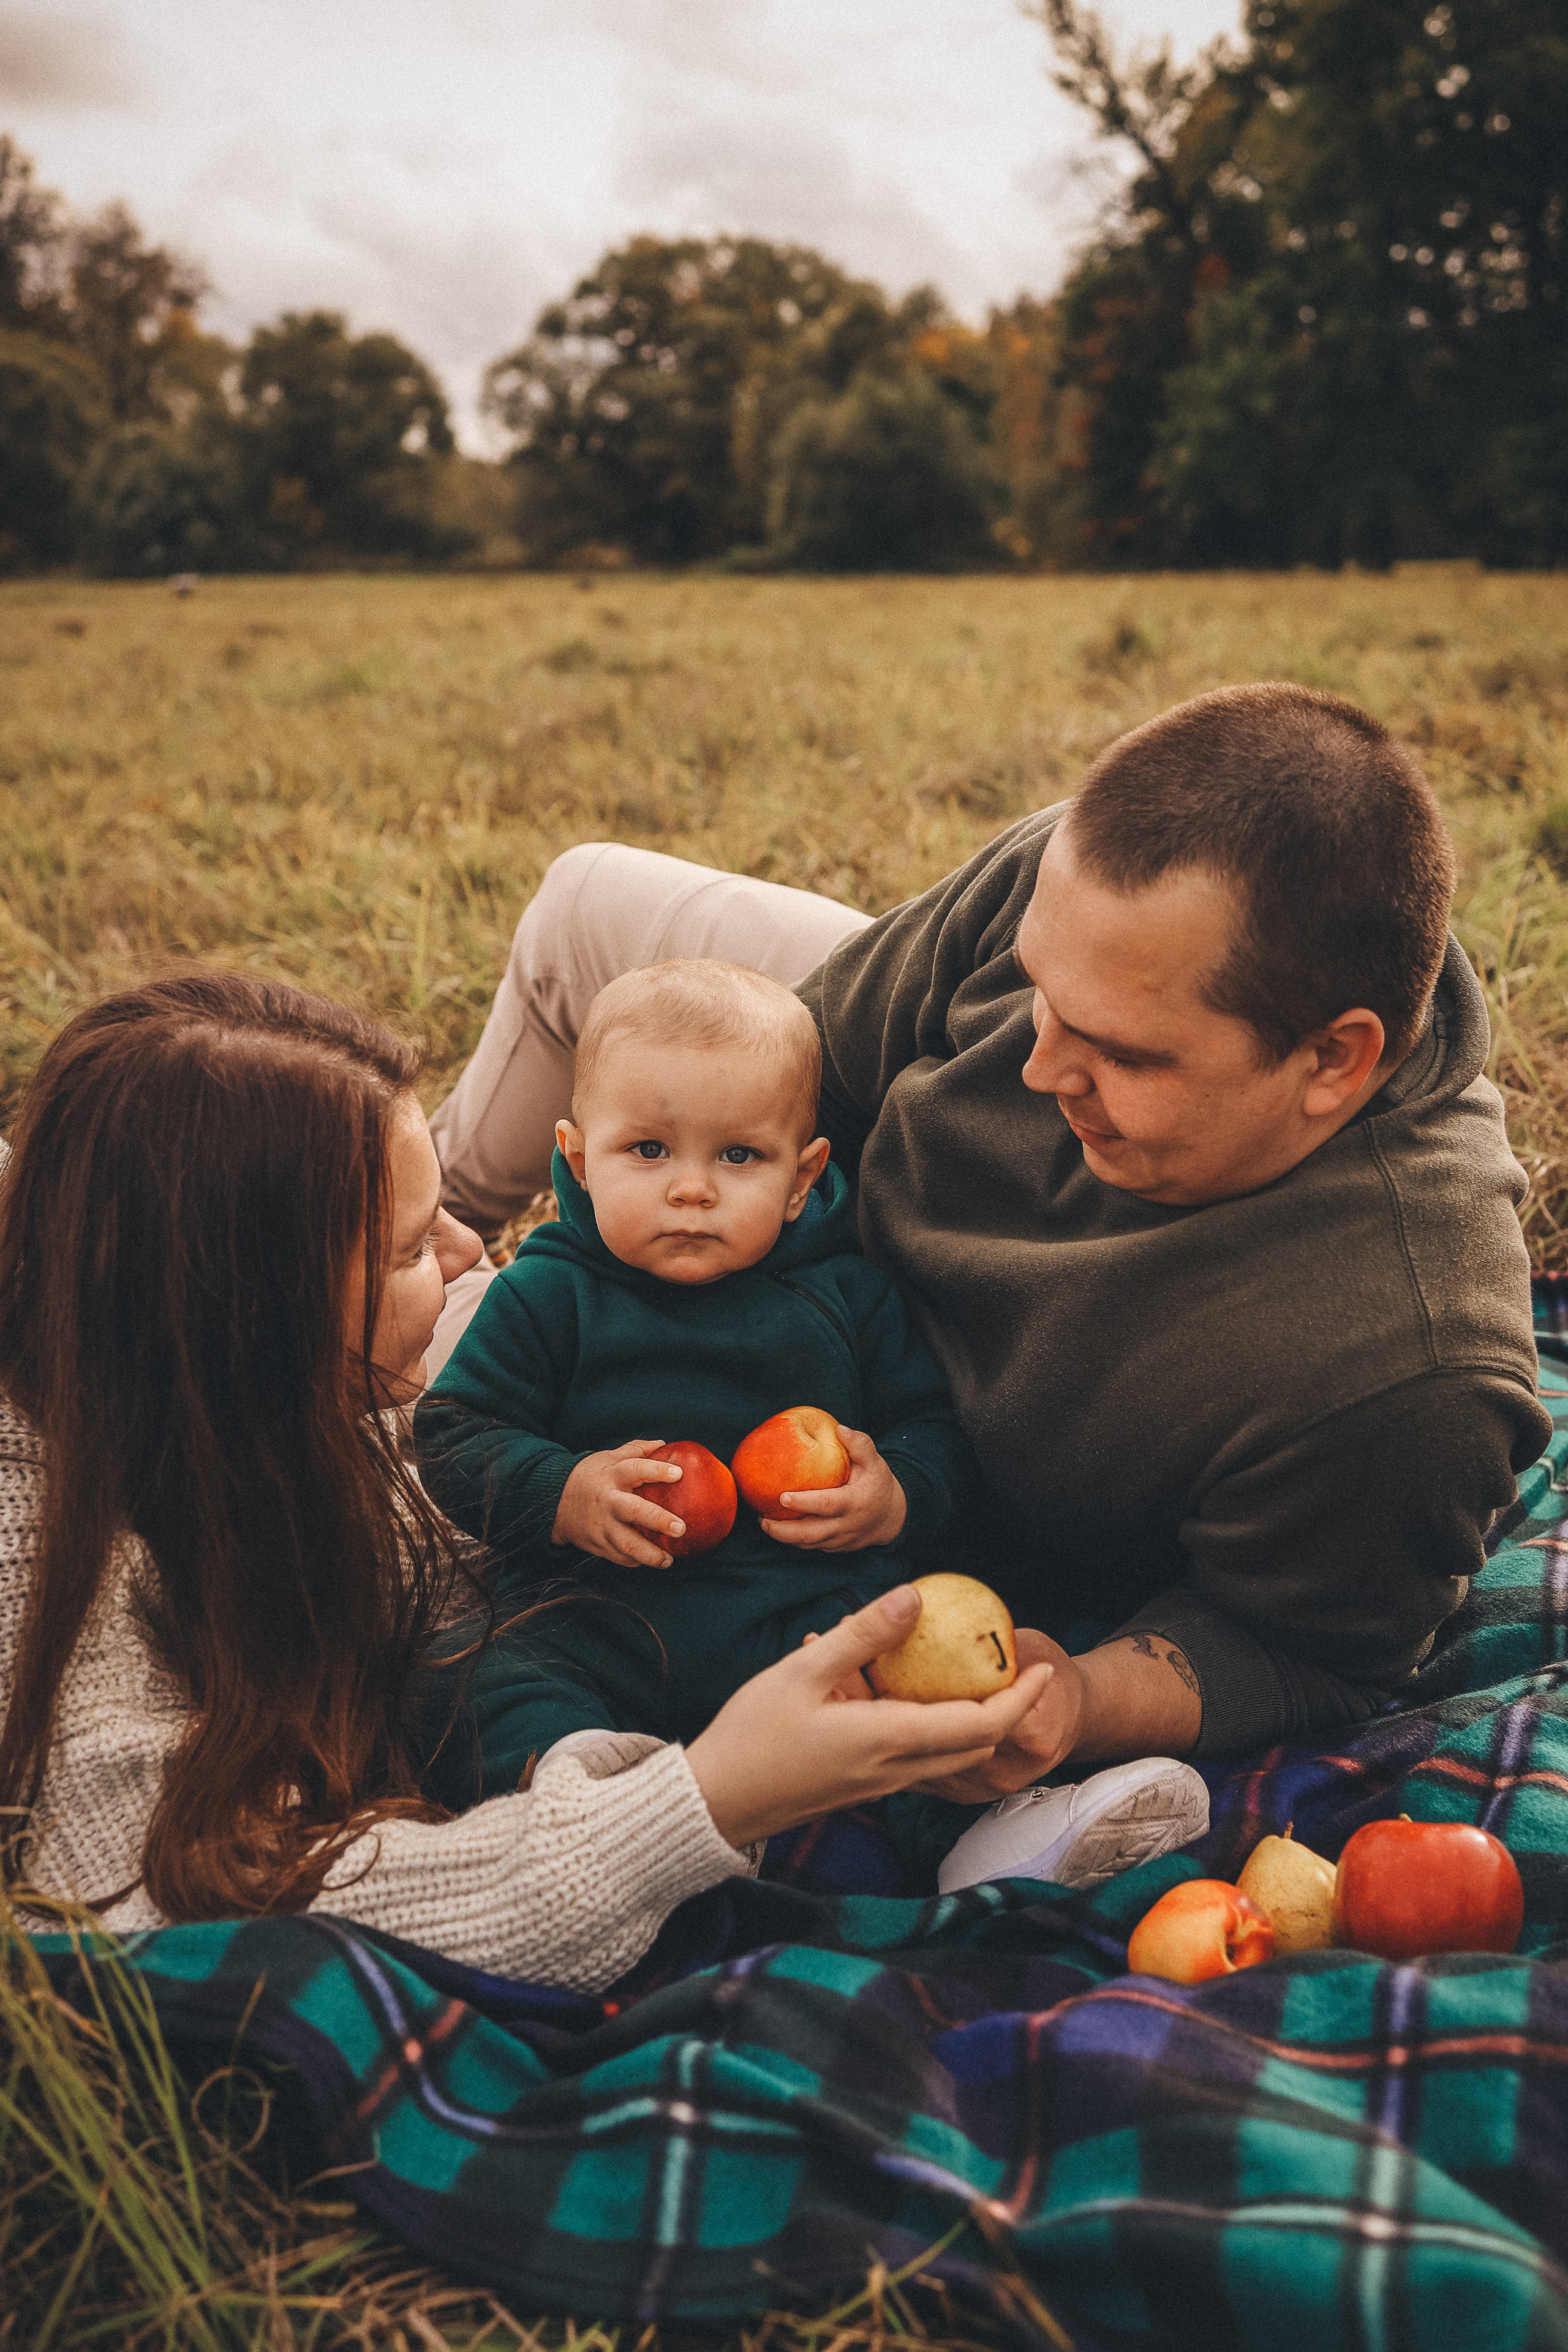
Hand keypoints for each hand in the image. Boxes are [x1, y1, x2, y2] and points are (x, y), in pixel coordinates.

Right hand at [551, 1440, 685, 1567]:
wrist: (553, 1501)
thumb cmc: (588, 1477)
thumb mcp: (607, 1458)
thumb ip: (635, 1450)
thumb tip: (662, 1444)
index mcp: (611, 1475)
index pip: (635, 1469)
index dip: (656, 1471)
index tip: (678, 1474)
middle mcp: (607, 1501)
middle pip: (633, 1511)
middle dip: (658, 1520)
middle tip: (680, 1528)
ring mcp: (601, 1525)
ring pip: (626, 1543)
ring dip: (649, 1554)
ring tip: (668, 1560)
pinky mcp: (596, 1544)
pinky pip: (618, 1556)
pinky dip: (634, 1561)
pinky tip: (649, 1560)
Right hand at [684, 1587, 1053, 1848]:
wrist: (714, 1802)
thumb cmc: (752, 1734)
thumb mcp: (802, 1671)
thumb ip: (862, 1634)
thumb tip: (914, 1597)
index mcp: (888, 1740)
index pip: (981, 1726)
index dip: (1021, 1700)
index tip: (1044, 1667)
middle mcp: (895, 1770)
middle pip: (976, 1746)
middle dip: (1006, 1711)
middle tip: (1010, 1667)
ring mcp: (879, 1784)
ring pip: (948, 1755)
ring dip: (970, 1722)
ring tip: (966, 1675)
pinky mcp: (861, 1787)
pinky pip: (917, 1759)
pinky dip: (934, 1730)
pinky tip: (904, 1695)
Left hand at [760, 1423, 906, 1550]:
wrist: (892, 1516)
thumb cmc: (878, 1484)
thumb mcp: (875, 1462)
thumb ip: (859, 1444)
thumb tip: (838, 1429)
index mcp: (854, 1503)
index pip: (825, 1505)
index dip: (802, 1503)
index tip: (781, 1496)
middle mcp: (845, 1525)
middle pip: (809, 1534)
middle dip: (782, 1530)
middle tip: (761, 1518)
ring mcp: (840, 1540)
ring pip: (808, 1544)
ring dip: (784, 1537)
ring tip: (764, 1522)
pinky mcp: (836, 1548)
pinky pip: (812, 1547)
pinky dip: (794, 1541)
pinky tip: (780, 1528)